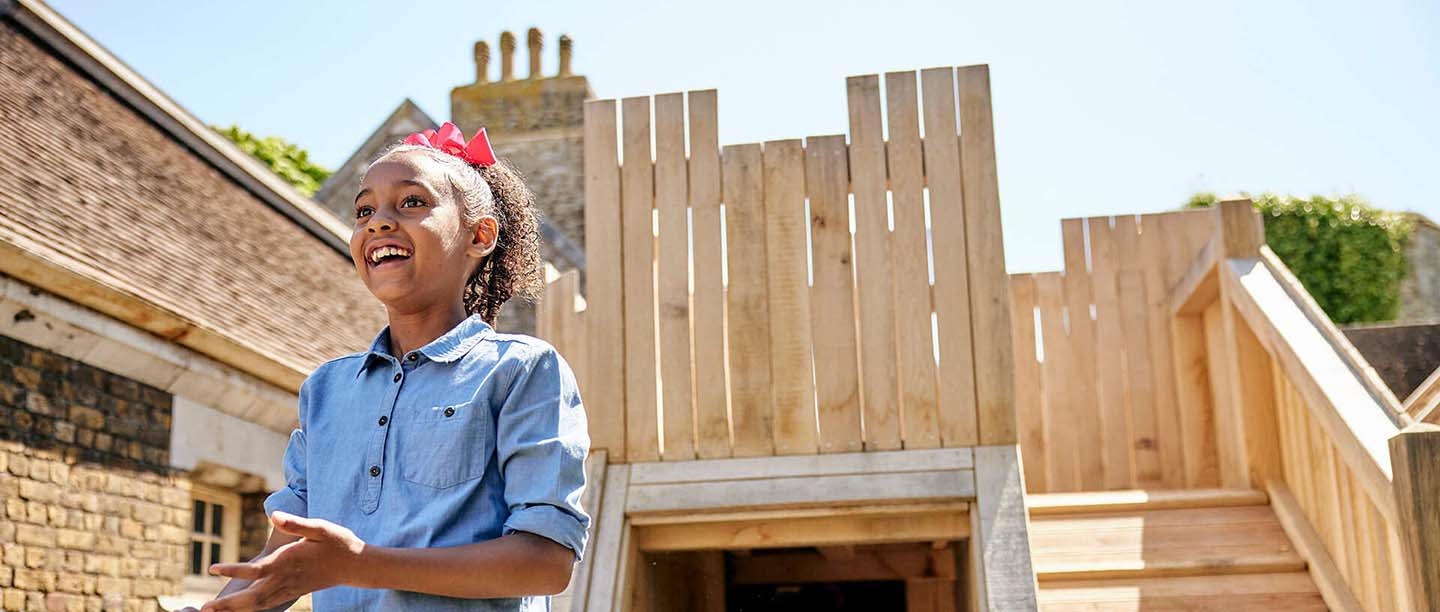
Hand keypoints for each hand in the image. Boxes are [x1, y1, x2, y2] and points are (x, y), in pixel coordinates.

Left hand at [201, 512, 366, 611]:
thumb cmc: (339, 543)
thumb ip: (296, 523)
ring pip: (258, 605)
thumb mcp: (321, 527)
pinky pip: (267, 604)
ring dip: (234, 610)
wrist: (356, 565)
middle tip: (203, 609)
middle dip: (227, 605)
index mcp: (289, 561)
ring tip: (212, 611)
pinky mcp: (293, 592)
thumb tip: (274, 515)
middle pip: (252, 597)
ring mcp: (290, 588)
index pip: (256, 570)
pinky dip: (250, 609)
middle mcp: (287, 578)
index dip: (233, 570)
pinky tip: (239, 609)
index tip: (213, 569)